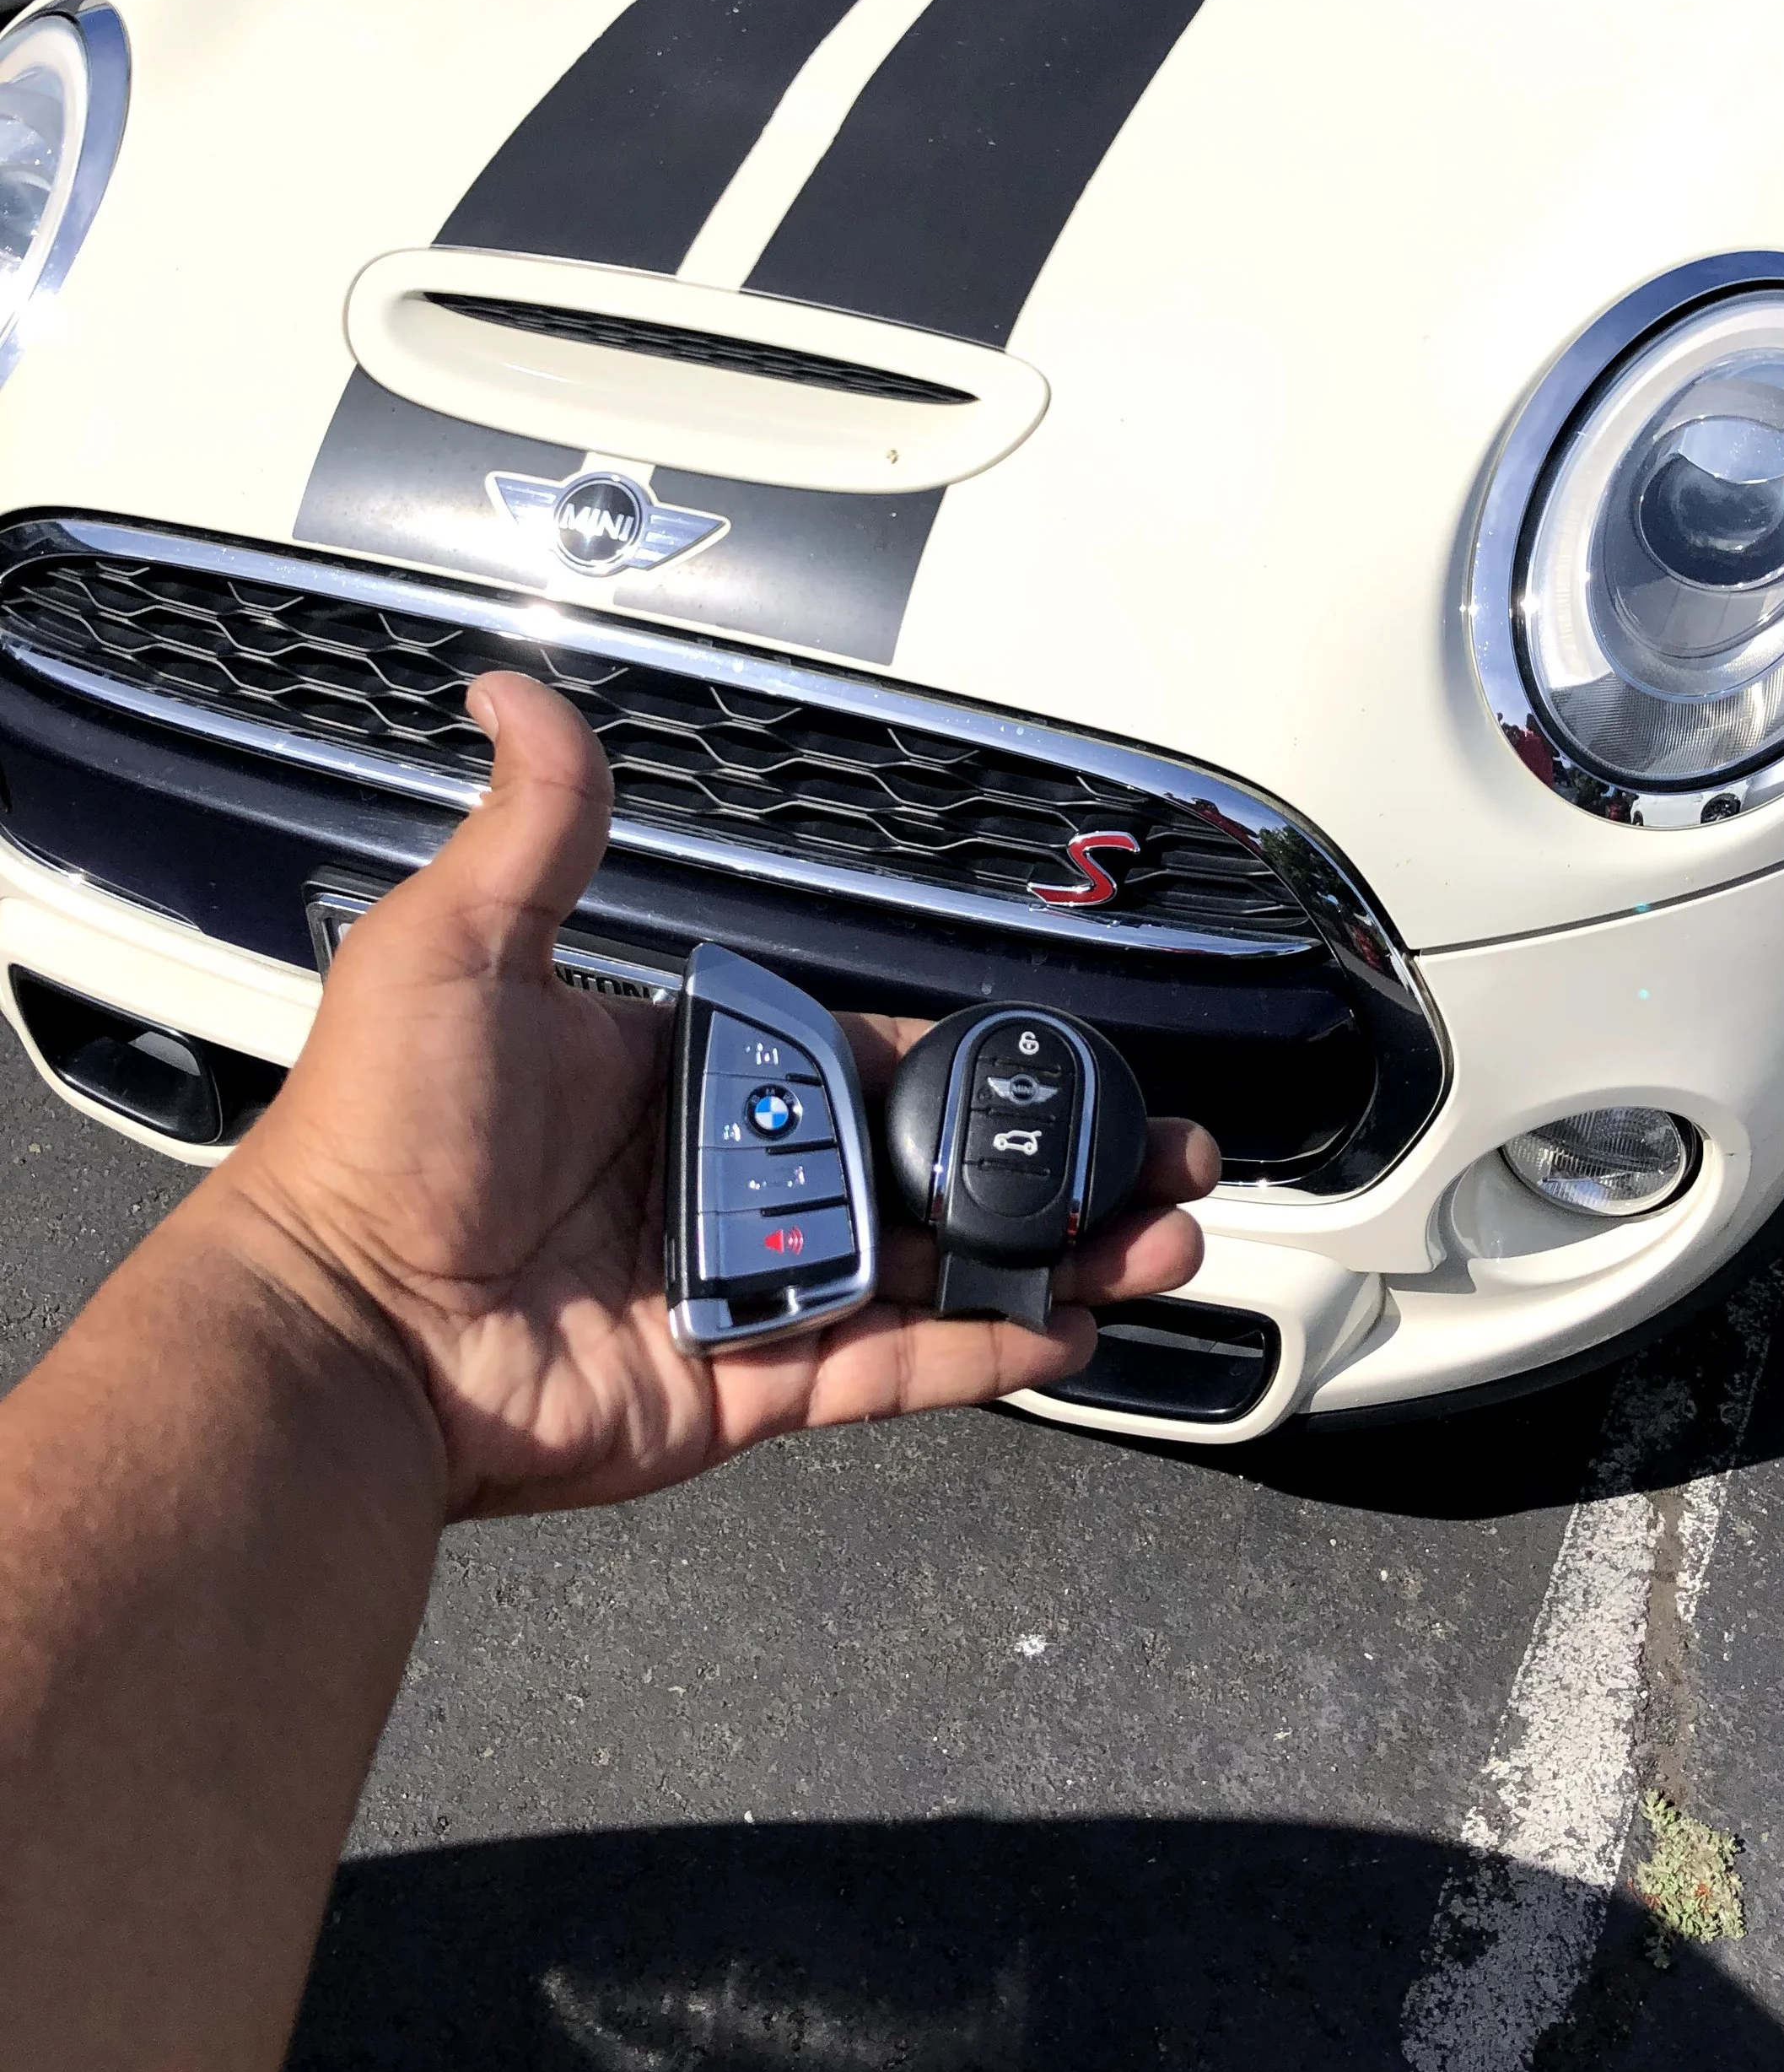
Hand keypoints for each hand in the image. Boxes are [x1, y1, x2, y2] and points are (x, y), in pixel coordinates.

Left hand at [211, 674, 1215, 1517]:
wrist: (339, 1330)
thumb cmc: (372, 1141)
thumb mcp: (452, 948)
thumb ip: (532, 827)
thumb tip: (509, 687)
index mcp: (691, 1075)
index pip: (867, 1057)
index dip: (969, 1060)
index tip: (1059, 1059)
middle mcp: (735, 1183)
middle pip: (931, 1168)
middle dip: (1049, 1161)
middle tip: (1157, 1151)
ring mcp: (751, 1289)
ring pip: (937, 1267)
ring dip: (1051, 1252)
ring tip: (1155, 1234)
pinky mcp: (750, 1383)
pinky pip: (891, 1366)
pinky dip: (981, 1348)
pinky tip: (1067, 1321)